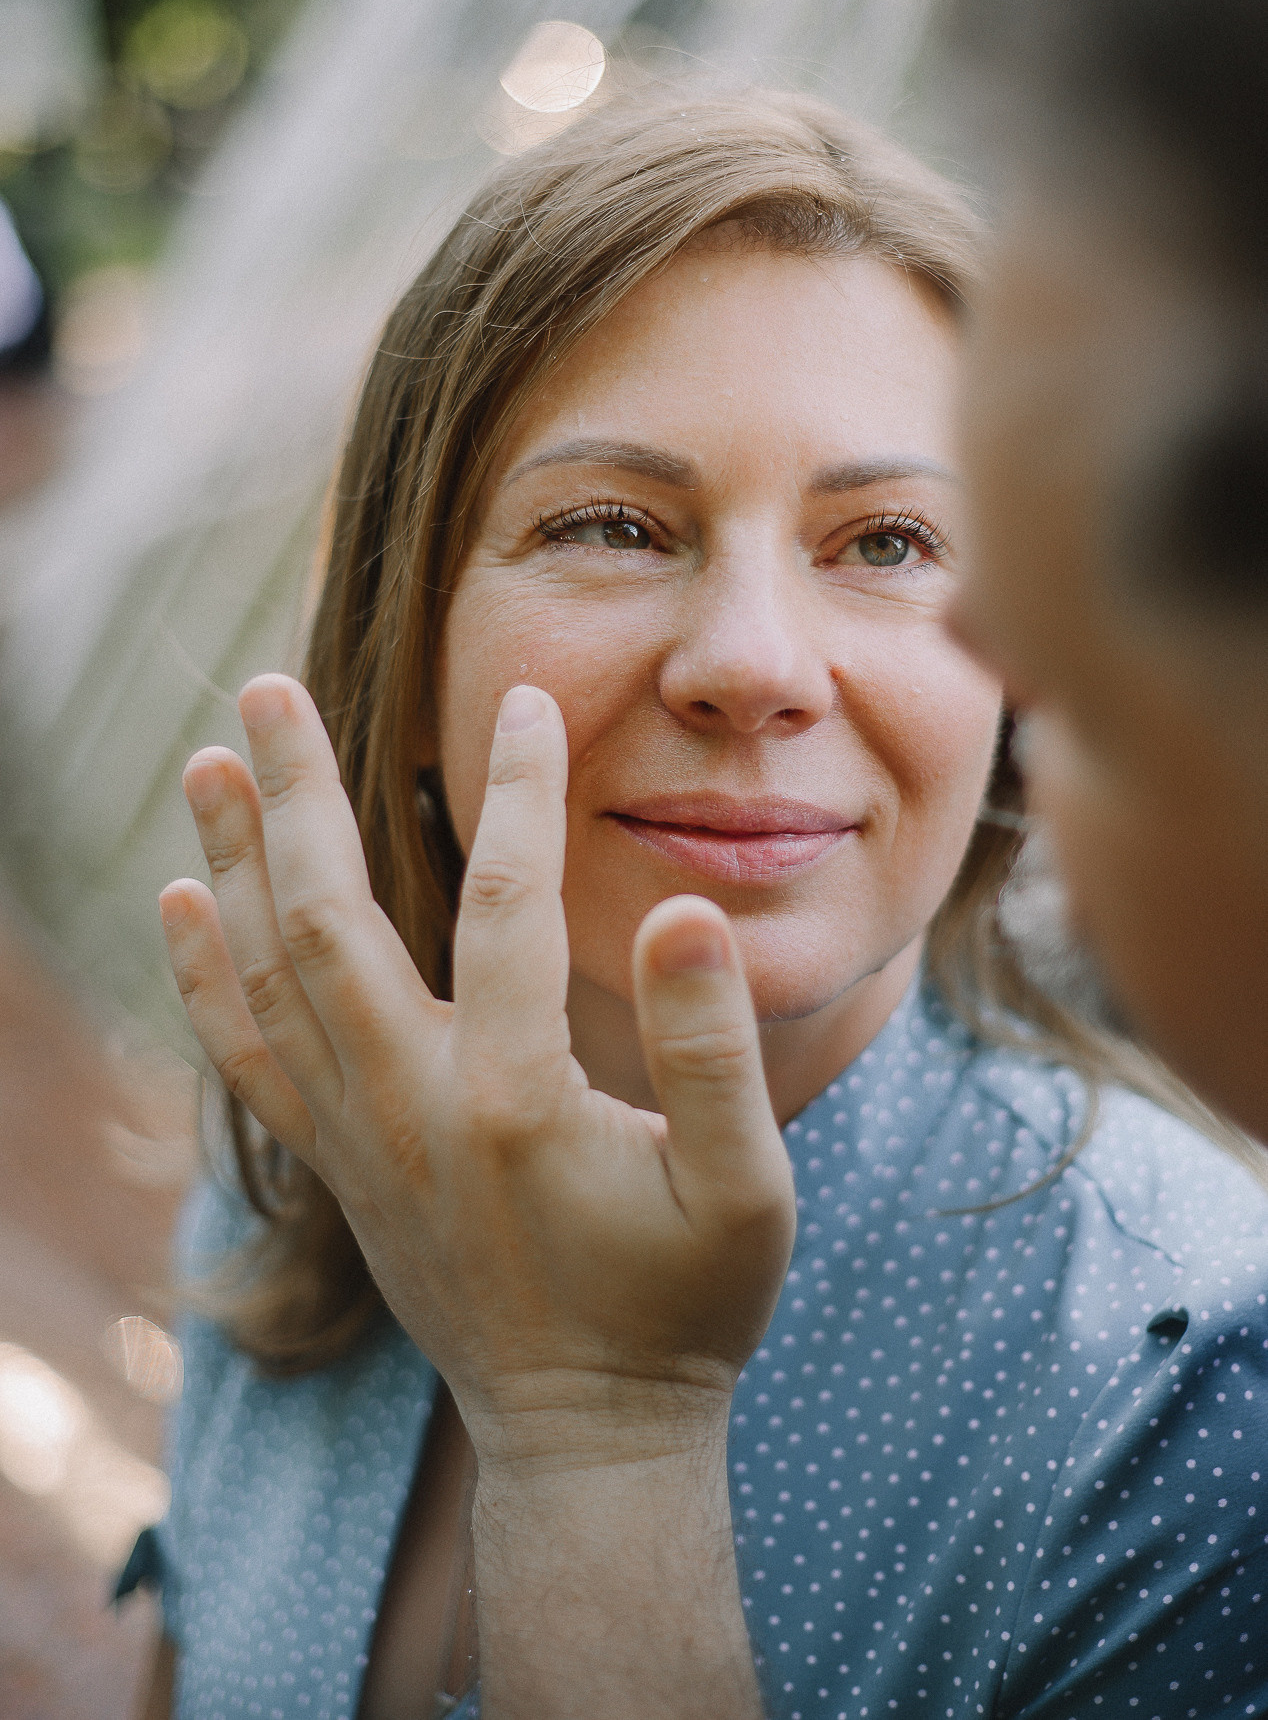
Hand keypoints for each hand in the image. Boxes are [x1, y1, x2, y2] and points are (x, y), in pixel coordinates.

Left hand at [160, 675, 794, 1470]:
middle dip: (299, 797)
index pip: (507, 906)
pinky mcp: (340, 1170)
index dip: (521, 795)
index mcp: (516, 1101)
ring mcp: (360, 1143)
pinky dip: (205, 977)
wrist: (588, 1435)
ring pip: (270, 981)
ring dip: (234, 864)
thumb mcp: (746, 1190)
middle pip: (329, 923)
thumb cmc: (685, 1308)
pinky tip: (182, 902)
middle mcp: (412, 1110)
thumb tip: (678, 909)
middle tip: (270, 688)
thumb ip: (713, 1050)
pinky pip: (250, 1061)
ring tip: (208, 760)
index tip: (531, 701)